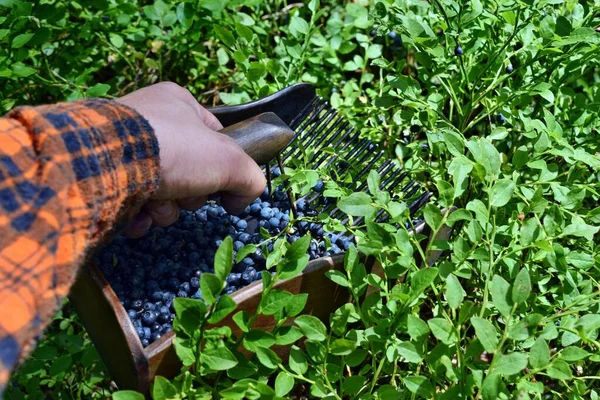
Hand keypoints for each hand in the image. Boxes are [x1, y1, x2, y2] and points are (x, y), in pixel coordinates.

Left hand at [117, 82, 265, 237]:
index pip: (214, 135)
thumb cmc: (175, 150)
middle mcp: (149, 119)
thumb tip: (243, 198)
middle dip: (189, 193)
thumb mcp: (229, 161)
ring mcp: (122, 146)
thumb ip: (250, 177)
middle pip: (189, 168)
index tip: (222, 184)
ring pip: (162, 190)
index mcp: (178, 103)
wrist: (107, 163)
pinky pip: (131, 200)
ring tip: (155, 204)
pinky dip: (138, 215)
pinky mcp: (102, 173)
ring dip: (165, 208)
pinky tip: (137, 216)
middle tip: (185, 193)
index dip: (223, 164)